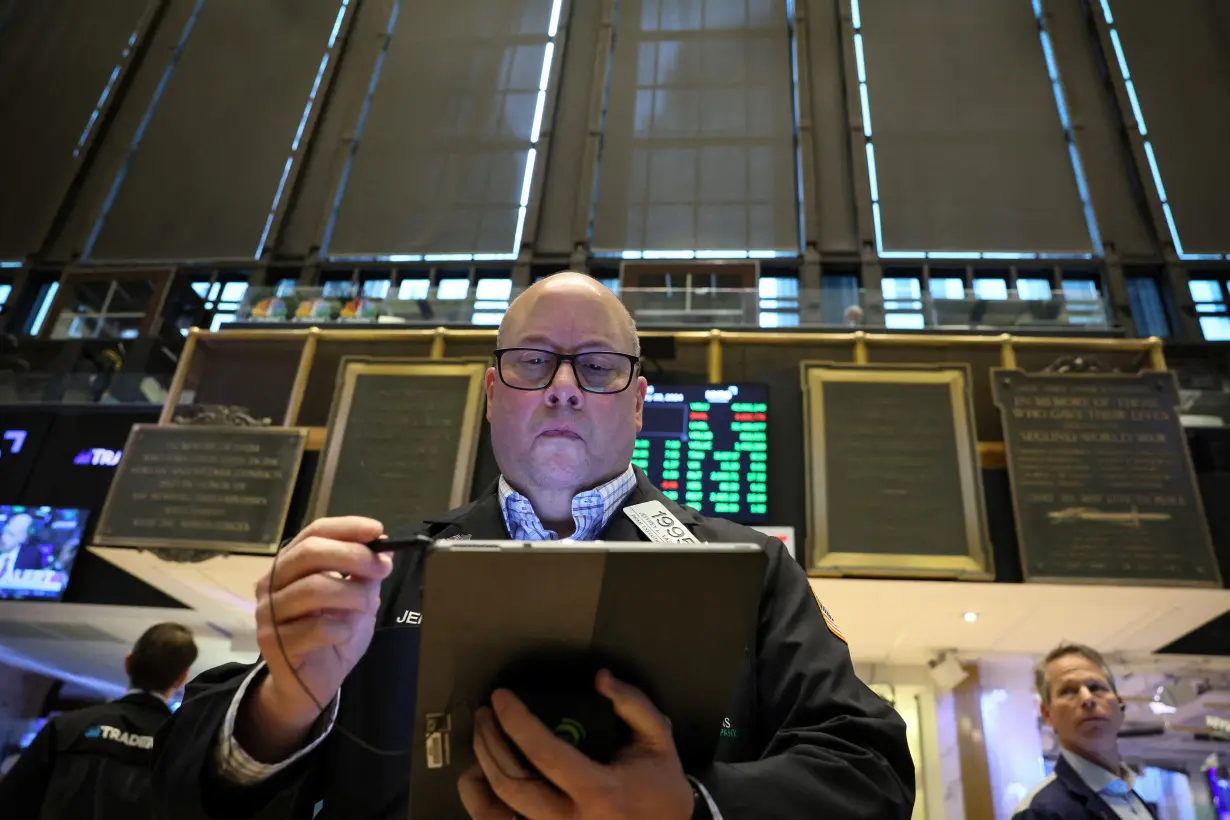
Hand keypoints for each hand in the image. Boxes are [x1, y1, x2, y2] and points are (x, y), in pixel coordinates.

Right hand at [239, 516, 392, 759]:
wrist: (313, 682)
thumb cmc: (333, 635)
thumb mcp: (357, 598)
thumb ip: (365, 573)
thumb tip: (385, 547)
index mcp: (291, 565)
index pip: (313, 532)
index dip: (346, 527)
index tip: (377, 530)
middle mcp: (272, 583)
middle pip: (310, 553)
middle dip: (353, 556)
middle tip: (382, 567)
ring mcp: (269, 612)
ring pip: (314, 589)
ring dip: (353, 594)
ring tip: (368, 606)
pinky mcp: (274, 642)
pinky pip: (316, 627)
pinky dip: (342, 627)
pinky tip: (345, 634)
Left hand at [458, 670, 693, 819]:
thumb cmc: (661, 787)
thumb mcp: (658, 740)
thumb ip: (634, 704)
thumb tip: (601, 678)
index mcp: (599, 790)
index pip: (545, 753)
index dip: (516, 722)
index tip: (500, 697)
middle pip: (512, 784)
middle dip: (489, 744)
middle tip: (484, 715)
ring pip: (496, 815)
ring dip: (480, 775)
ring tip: (480, 744)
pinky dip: (483, 805)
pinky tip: (481, 779)